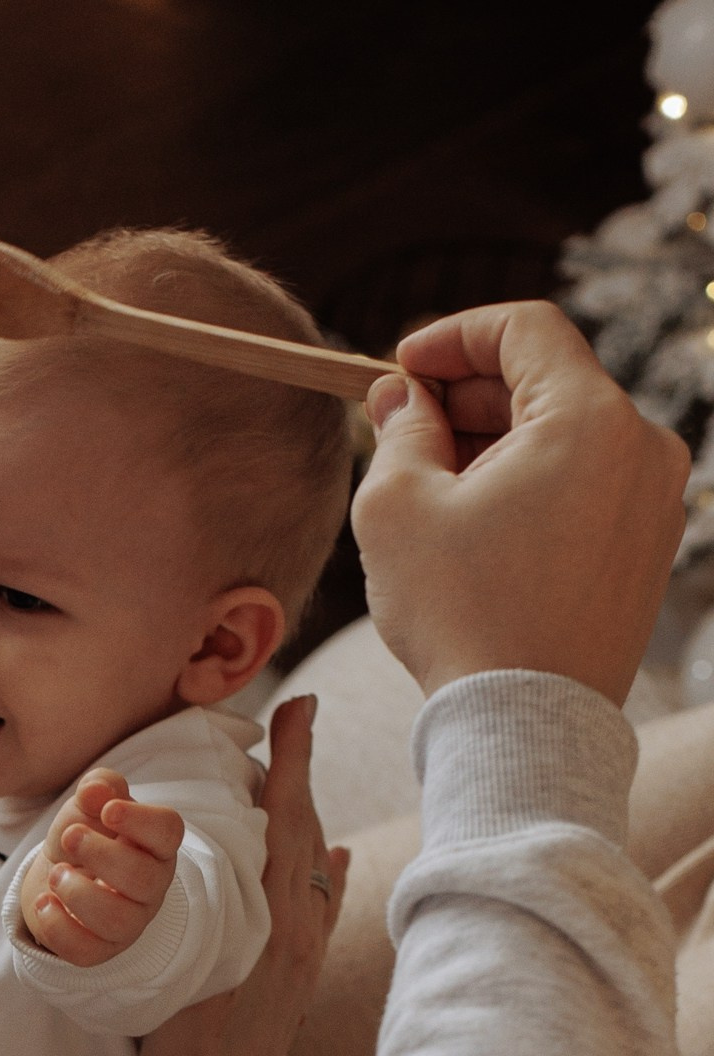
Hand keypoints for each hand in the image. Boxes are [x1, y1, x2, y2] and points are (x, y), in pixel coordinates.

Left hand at [20, 769, 183, 967]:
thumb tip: (93, 792)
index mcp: (154, 845)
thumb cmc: (84, 835)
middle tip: (69, 837)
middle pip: (143, 878)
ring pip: (117, 920)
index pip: (168, 832)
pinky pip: (86, 950)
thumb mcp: (89, 804)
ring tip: (56, 874)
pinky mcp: (100, 948)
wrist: (57, 875)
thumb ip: (97, 788)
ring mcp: (129, 922)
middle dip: (100, 855)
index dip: (140, 821)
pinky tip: (44, 902)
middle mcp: (150, 886)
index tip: (108, 810)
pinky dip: (58, 927)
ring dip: (78, 893)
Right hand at [140, 696, 346, 1055]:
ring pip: (313, 864)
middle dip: (300, 772)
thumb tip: (193, 856)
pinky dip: (326, 869)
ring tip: (295, 770)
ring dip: (305, 813)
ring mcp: (303, 950)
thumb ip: (191, 916)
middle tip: (295, 716)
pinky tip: (336, 853)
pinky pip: (320, 903)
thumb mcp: (179, 970)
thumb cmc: (186, 1049)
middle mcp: (298, 928)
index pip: (286, 822)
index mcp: (270, 920)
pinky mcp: (299, 970)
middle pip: (305, 832)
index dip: (291, 763)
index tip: (296, 709)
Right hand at [354, 301, 688, 708]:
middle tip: (402, 429)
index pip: (524, 329)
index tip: (400, 368)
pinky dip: (535, 484)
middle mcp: (643, 447)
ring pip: (569, 435)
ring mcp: (657, 500)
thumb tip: (399, 397)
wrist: (526, 727)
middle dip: (469, 396)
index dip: (452, 335)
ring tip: (435, 488)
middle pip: (549, 380)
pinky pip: (589, 485)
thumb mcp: (397, 508)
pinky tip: (479, 527)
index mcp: (590, 419)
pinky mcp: (651, 547)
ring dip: (498, 442)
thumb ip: (398, 429)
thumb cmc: (461, 617)